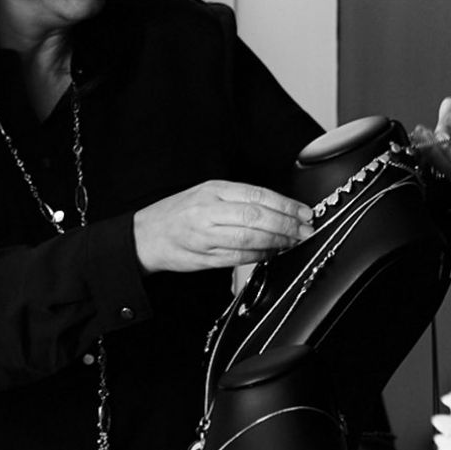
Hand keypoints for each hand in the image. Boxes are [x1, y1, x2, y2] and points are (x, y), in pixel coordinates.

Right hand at [133, 180, 315, 273]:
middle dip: (287, 225)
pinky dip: (261, 256)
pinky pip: (240, 257)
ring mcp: (205, 236)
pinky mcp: (204, 258)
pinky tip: (272, 253)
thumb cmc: (178, 214)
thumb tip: (280, 207)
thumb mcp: (206, 194)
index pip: (257, 195)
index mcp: (211, 190)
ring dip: (278, 242)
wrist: (145, 236)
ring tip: (293, 242)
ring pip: (250, 239)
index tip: (305, 212)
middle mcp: (207, 211)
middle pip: (256, 217)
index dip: (286, 205)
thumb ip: (238, 198)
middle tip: (305, 230)